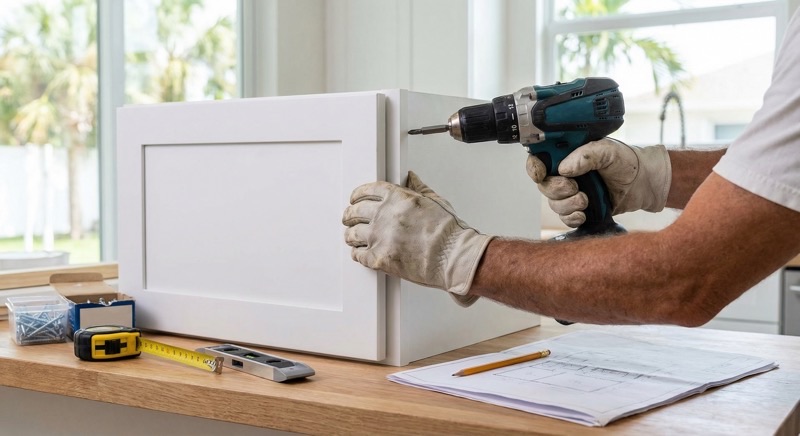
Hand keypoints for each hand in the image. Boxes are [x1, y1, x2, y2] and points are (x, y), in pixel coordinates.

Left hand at [342, 171, 491, 306]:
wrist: (453, 257)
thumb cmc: (448, 232)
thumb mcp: (435, 201)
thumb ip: (419, 188)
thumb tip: (411, 178)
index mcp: (397, 197)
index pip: (367, 191)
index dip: (357, 195)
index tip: (355, 199)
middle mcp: (384, 215)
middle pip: (355, 212)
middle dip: (349, 215)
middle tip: (348, 218)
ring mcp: (379, 237)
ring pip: (352, 234)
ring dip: (350, 235)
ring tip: (351, 237)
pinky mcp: (378, 258)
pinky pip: (358, 255)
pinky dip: (358, 254)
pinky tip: (360, 254)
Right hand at [526, 139, 671, 226]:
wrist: (644, 183)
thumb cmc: (626, 162)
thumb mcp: (607, 151)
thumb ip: (585, 156)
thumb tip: (563, 168)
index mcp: (567, 156)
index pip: (539, 160)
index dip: (534, 168)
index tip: (540, 174)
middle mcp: (565, 175)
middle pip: (544, 186)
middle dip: (557, 189)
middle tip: (574, 187)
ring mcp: (571, 193)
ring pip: (553, 204)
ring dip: (567, 205)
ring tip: (585, 200)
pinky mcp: (579, 210)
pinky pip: (565, 218)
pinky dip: (572, 218)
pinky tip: (584, 214)